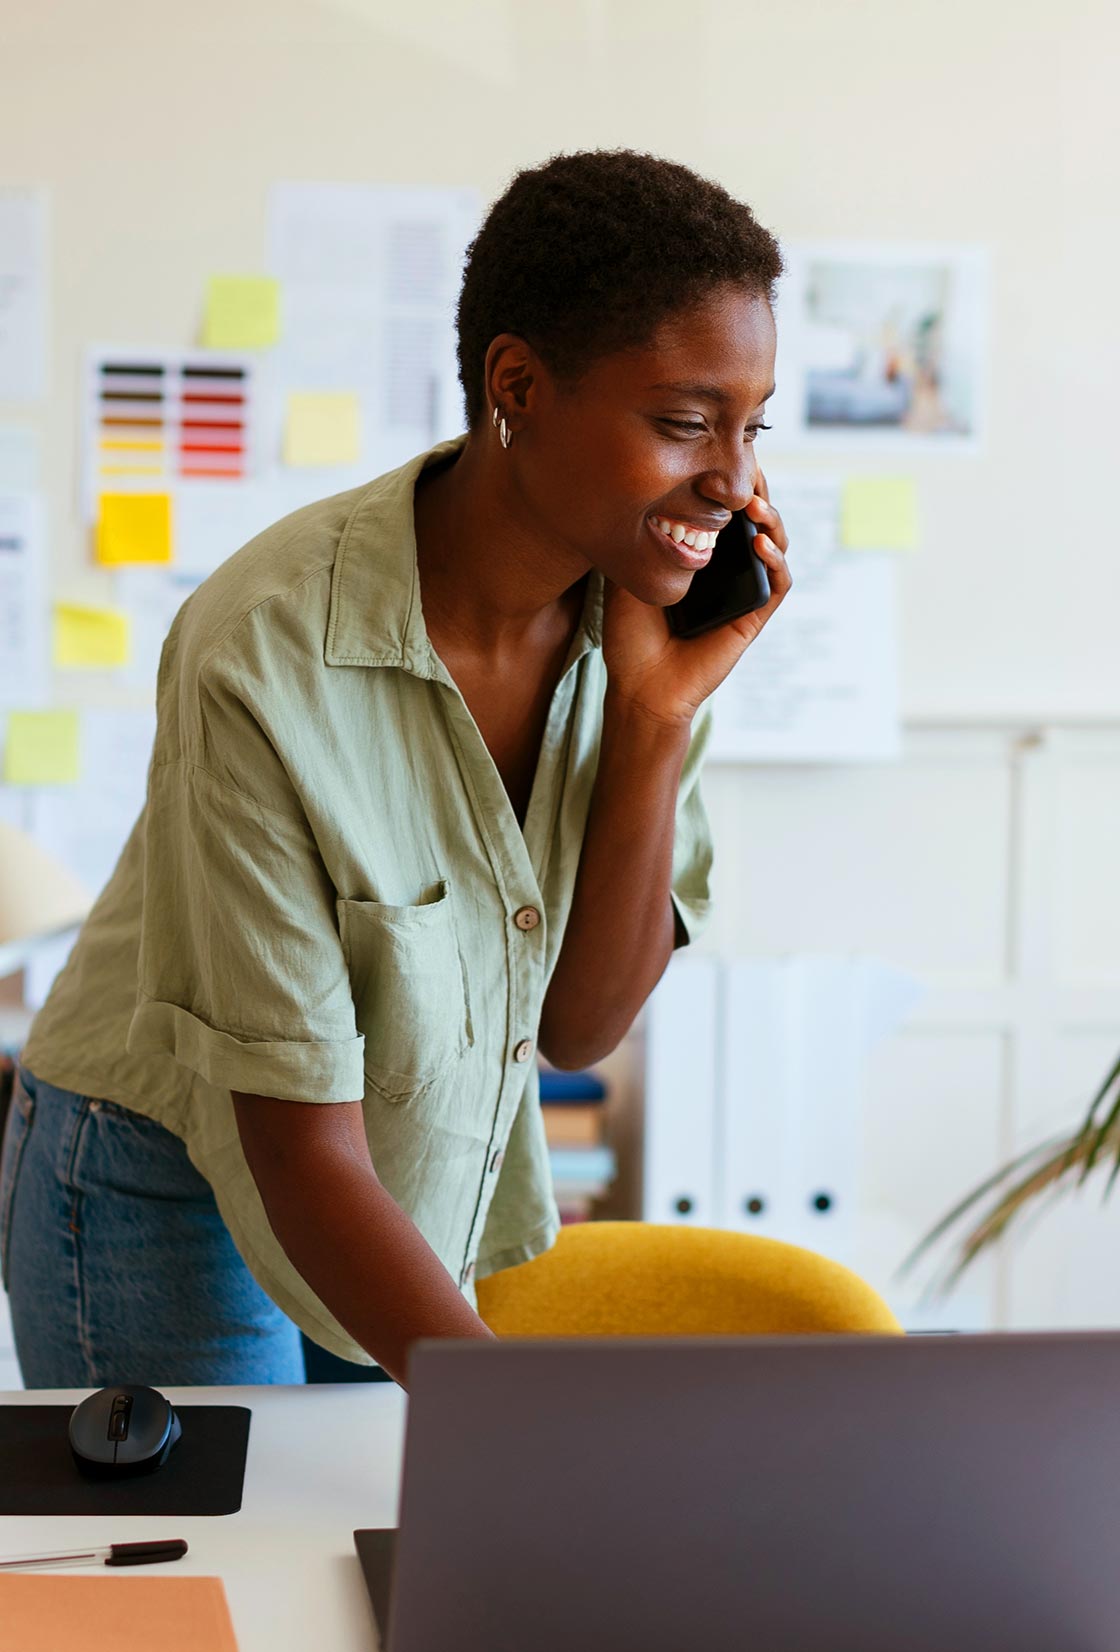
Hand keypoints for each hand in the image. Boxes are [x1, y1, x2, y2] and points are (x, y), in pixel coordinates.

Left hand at [601, 469, 790, 727]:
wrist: (639, 686)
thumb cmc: (630, 635)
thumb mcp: (627, 572)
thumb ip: (640, 536)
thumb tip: (640, 488)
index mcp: (700, 555)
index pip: (724, 510)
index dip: (729, 482)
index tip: (721, 455)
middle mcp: (726, 569)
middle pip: (755, 519)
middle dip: (756, 490)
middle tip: (748, 469)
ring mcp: (742, 592)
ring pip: (774, 545)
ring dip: (771, 520)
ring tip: (754, 504)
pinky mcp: (752, 617)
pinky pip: (777, 584)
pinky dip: (775, 561)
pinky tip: (759, 544)